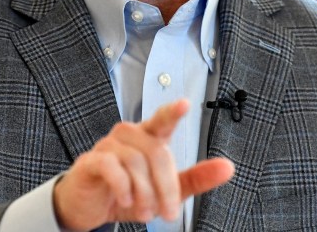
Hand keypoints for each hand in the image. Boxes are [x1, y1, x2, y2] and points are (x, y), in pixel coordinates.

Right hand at [52, 98, 234, 230]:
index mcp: (149, 137)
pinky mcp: (91, 161)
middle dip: (166, 187)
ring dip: (145, 193)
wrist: (89, 208)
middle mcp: (129, 136)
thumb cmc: (127, 192)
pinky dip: (123, 187)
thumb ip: (196, 178)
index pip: (163, 120)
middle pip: (157, 152)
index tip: (185, 104)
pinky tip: (126, 200)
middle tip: (167, 212)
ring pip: (136, 162)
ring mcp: (108, 146)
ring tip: (145, 212)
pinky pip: (111, 167)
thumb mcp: (165, 190)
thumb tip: (228, 167)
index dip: (173, 112)